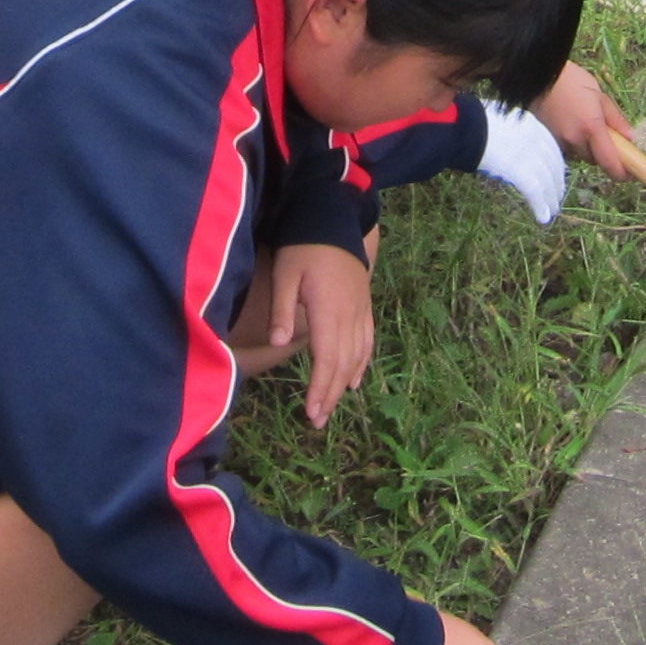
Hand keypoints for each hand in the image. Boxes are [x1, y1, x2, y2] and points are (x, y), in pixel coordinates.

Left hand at [263, 242, 374, 427]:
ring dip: (343, 385)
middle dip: (329, 395)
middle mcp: (350, 317)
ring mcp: (360, 312)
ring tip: (330, 408)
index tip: (311, 412)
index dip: (319, 388)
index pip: (326, 359)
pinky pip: (367, 342)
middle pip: (342, 365)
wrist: (335, 222)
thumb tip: (278, 343)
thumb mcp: (286, 274)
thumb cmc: (304, 248)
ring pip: (356, 357)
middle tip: (317, 422)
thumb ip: (282, 308)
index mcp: (329, 311)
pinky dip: (361, 365)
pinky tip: (354, 381)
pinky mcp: (364, 307)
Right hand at [473, 102, 568, 223]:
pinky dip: (540, 205)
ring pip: (546, 181)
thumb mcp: (501, 121)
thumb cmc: (473, 123)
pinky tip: (542, 217)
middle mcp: (535, 138)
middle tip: (556, 197)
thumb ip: (513, 133)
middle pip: (552, 166)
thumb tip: (511, 148)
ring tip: (551, 211)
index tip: (557, 177)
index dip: (556, 166)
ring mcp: (528, 154)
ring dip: (550, 199)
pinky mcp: (519, 170)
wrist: (465, 127)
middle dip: (556, 184)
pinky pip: (534, 191)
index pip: (551, 148)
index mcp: (531, 124)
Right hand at [529, 62, 632, 180]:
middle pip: (597, 160)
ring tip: (588, 123)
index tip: (632, 172)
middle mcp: (575, 139)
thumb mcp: (599, 94)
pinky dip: (577, 142)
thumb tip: (631, 138)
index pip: (610, 162)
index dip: (623, 173)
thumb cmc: (571, 80)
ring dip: (590, 148)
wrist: (536, 76)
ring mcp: (561, 142)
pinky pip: (571, 149)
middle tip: (610, 135)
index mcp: (591, 127)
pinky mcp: (551, 140)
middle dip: (606, 153)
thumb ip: (615, 119)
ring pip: (583, 155)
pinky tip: (574, 123)